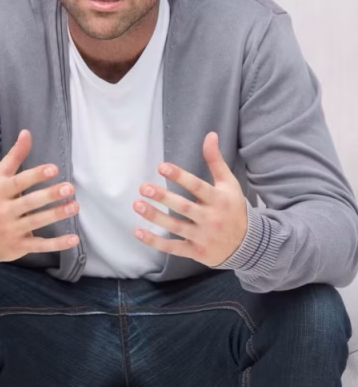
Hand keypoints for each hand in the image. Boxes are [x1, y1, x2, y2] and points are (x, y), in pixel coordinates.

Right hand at [0, 129, 79, 261]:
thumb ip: (15, 156)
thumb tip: (27, 132)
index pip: (18, 182)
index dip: (35, 175)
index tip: (53, 169)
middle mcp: (5, 211)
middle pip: (29, 202)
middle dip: (50, 195)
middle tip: (69, 188)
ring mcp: (12, 230)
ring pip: (37, 222)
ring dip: (57, 215)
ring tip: (75, 206)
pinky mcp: (19, 246)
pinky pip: (40, 246)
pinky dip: (57, 244)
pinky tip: (74, 239)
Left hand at [132, 132, 247, 266]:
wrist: (249, 246)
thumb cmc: (234, 208)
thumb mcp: (229, 184)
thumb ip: (216, 161)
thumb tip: (210, 135)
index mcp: (219, 200)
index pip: (197, 187)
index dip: (180, 177)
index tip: (162, 167)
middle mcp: (211, 219)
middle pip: (184, 207)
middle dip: (163, 198)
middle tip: (144, 188)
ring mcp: (203, 236)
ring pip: (176, 227)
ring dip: (155, 217)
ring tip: (137, 204)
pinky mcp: (196, 251)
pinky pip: (173, 248)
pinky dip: (156, 242)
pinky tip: (138, 232)